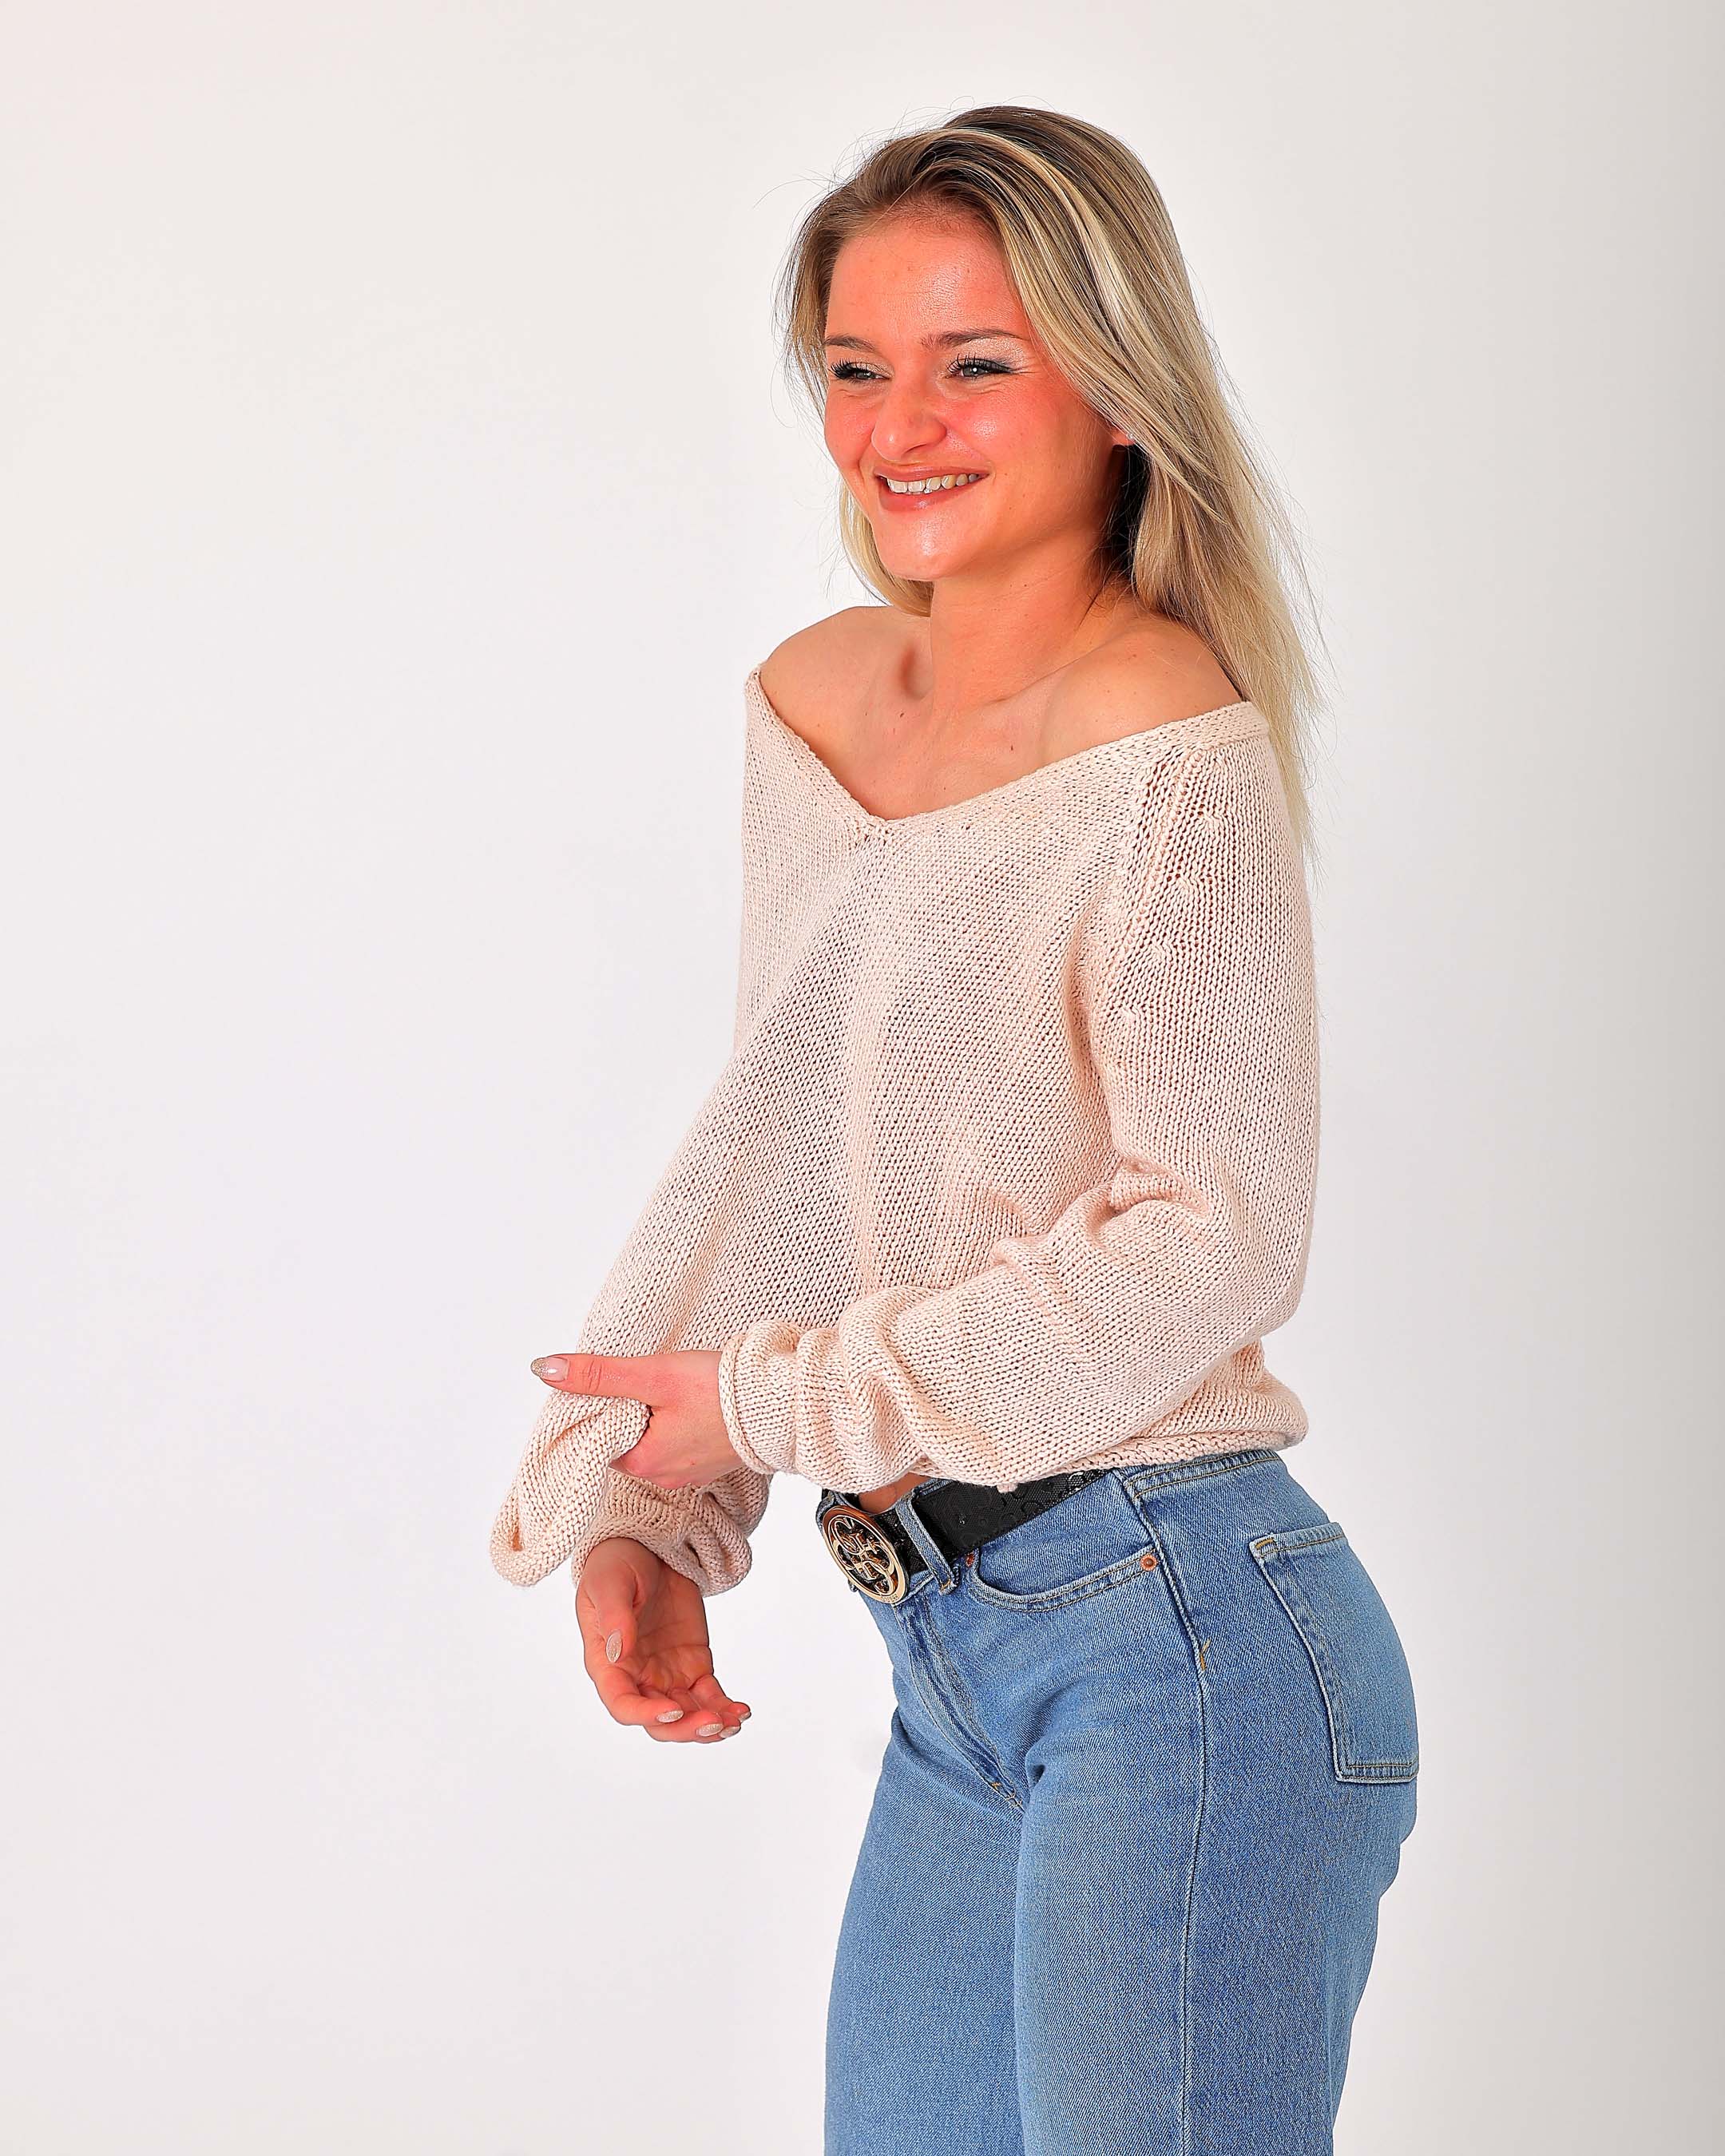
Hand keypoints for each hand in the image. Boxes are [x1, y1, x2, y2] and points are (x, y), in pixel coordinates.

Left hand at [529, 1348, 741, 1491]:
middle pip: (624, 1441)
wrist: (784, 1404)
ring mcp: (691, 1472)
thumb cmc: (721, 1392)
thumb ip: (598, 1374)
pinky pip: (680, 1443)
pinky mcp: (712, 1462)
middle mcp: (663, 1477)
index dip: (599, 1408)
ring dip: (654, 1416)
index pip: (598, 1439)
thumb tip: (545, 1369)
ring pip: (653, 1441)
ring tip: (673, 1390)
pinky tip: (693, 1403)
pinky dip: (678, 1423)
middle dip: (628, 1410)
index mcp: (642, 1464)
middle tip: (648, 1380)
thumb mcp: (652, 1375)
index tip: (613, 1383)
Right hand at [577, 1536, 749, 1743]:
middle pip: (659, 1720)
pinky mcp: (693, 1665)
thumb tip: (620, 1651)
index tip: (673, 1711)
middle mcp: (637, 1677)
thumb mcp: (610, 1583)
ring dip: (711, 1724)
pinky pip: (709, 1696)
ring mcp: (667, 1675)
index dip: (645, 1715)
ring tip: (735, 1721)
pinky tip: (741, 1711)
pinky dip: (725, 1707)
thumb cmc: (617, 1564)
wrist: (648, 1546)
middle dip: (686, 1728)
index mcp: (609, 1664)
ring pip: (688, 1715)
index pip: (623, 1703)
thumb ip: (614, 1617)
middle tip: (714, 1722)